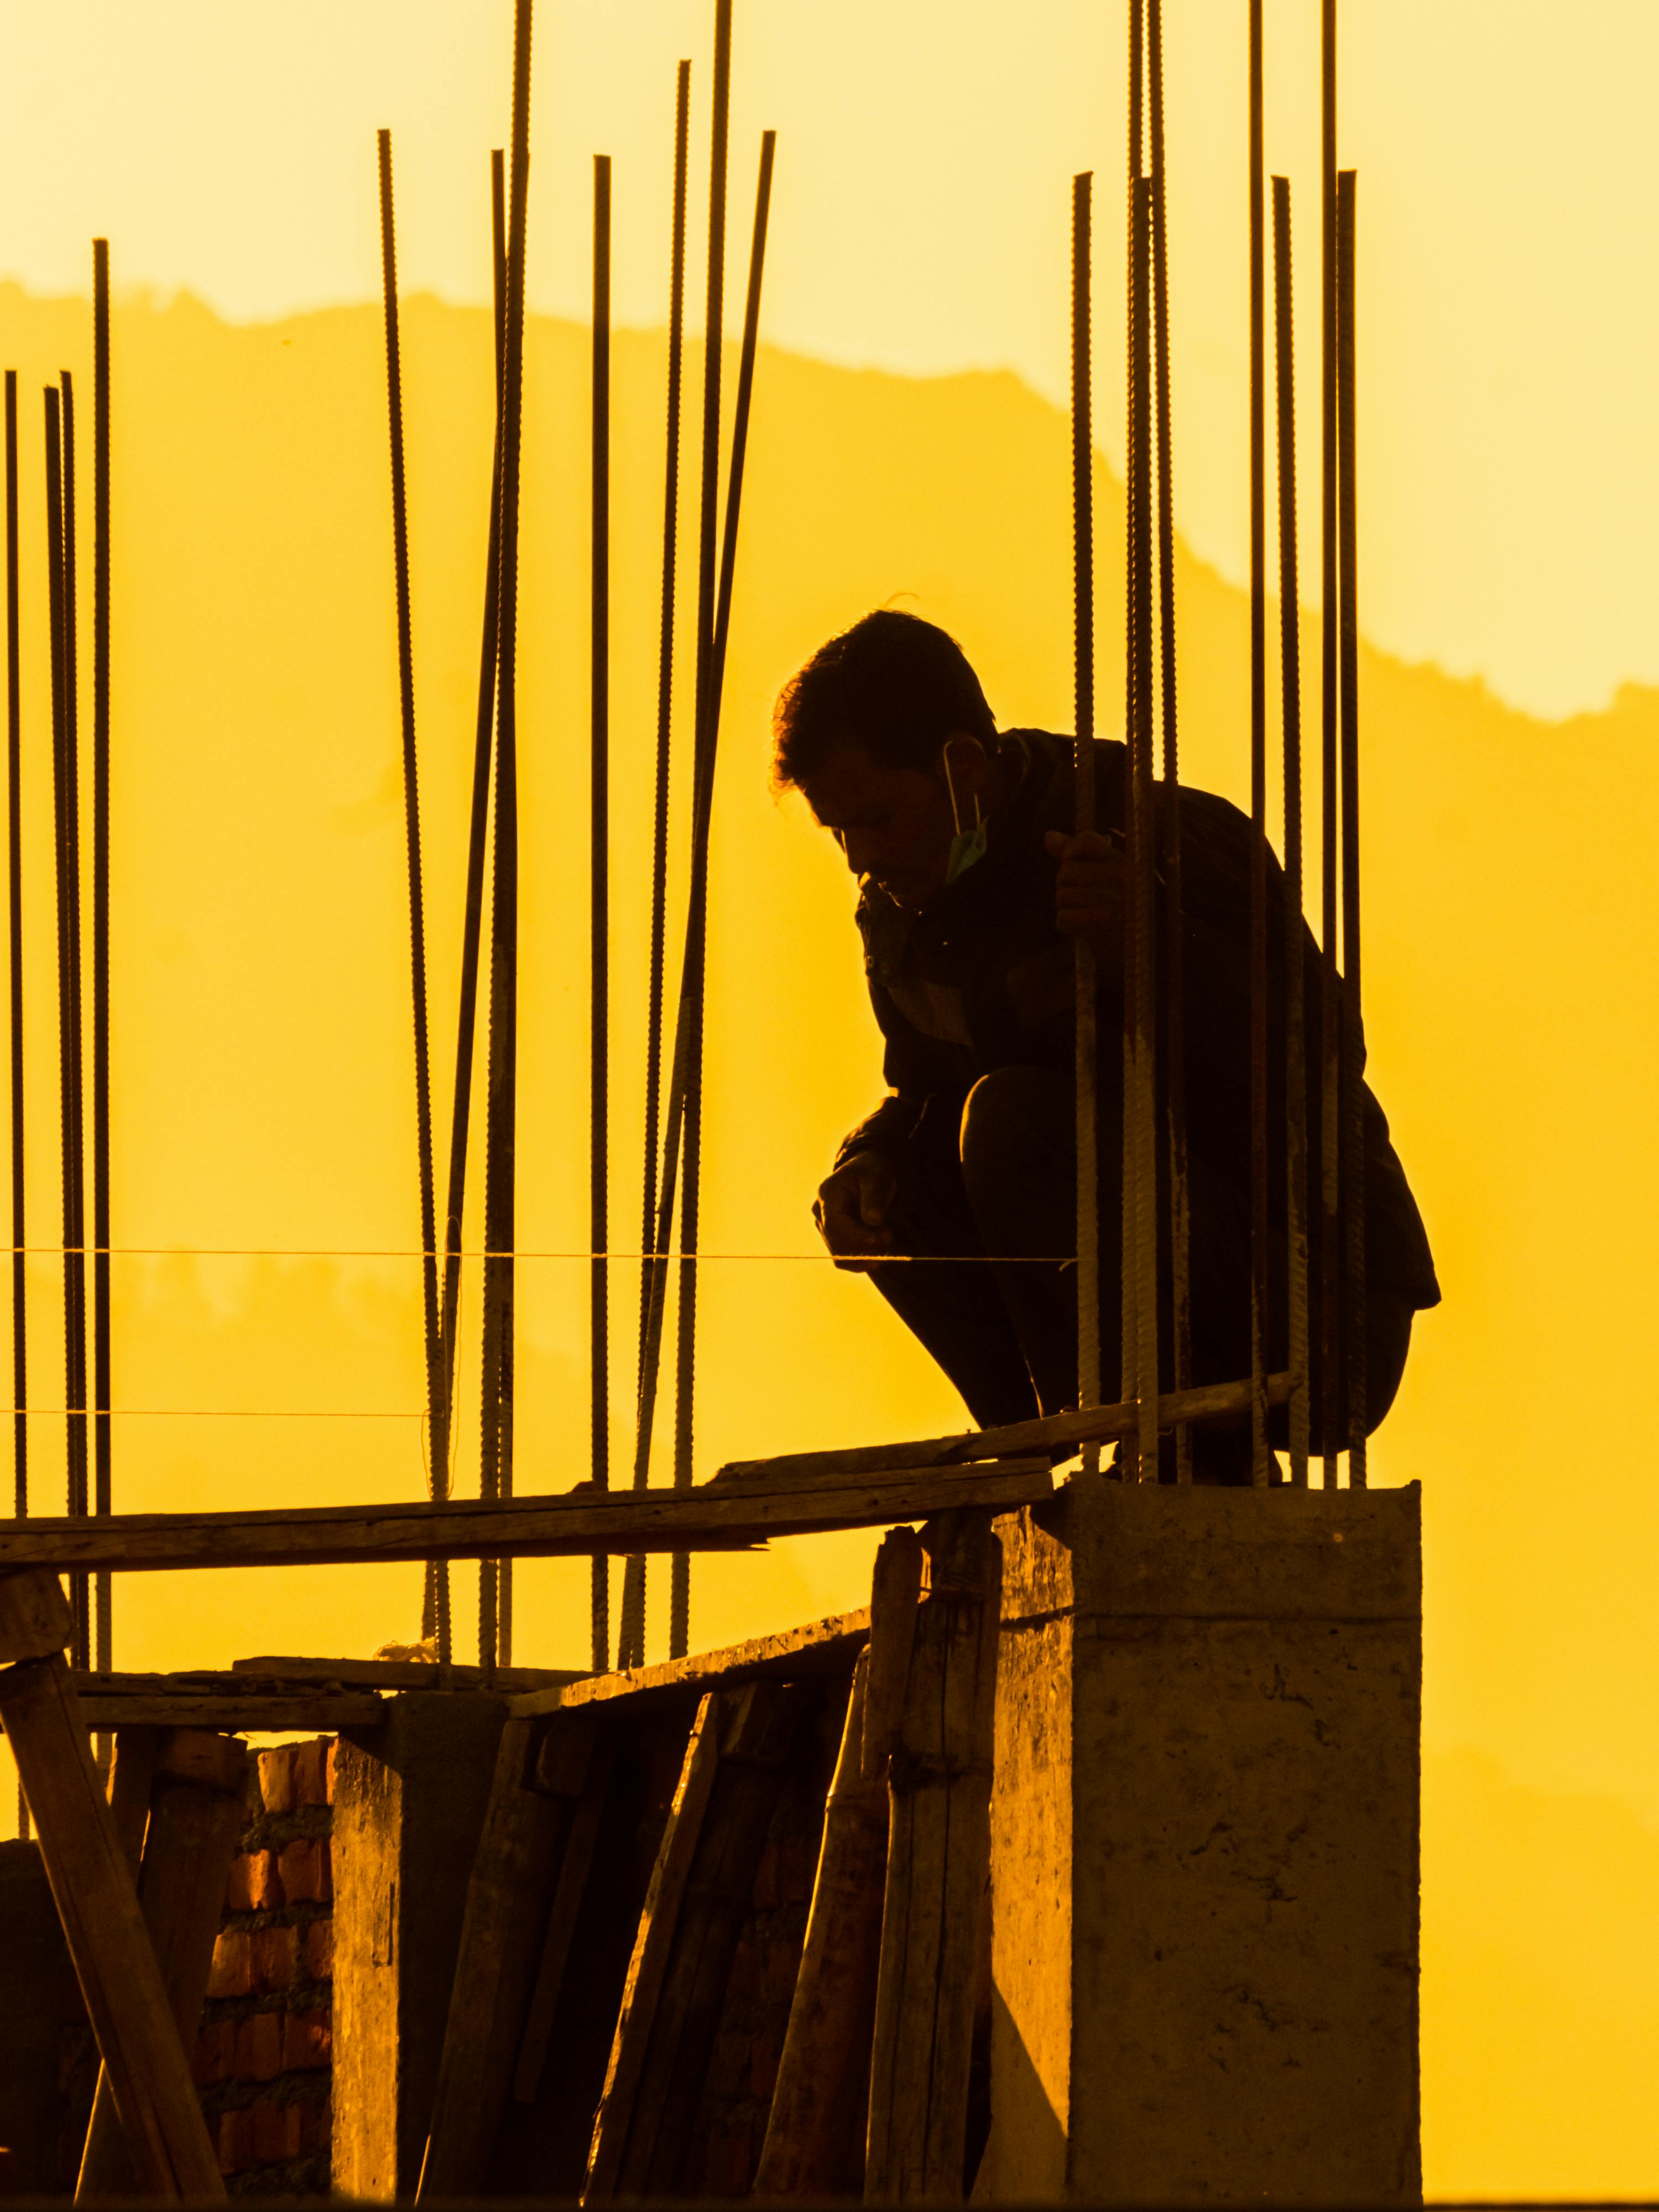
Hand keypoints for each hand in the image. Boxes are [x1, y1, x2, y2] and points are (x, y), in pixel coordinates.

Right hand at [813, 1150, 897, 1272]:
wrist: (865, 1174)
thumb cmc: (871, 1173)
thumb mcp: (878, 1177)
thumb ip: (875, 1197)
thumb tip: (873, 1220)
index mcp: (828, 1194)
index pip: (834, 1225)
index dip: (857, 1237)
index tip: (883, 1237)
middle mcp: (819, 1212)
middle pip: (837, 1244)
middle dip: (866, 1248)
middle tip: (890, 1238)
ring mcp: (822, 1227)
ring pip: (840, 1256)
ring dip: (866, 1257)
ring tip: (887, 1243)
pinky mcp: (831, 1239)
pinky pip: (844, 1259)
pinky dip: (863, 1260)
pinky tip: (879, 1252)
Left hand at [1045, 827, 1124, 956]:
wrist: (1144, 942)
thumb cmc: (1119, 902)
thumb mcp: (1103, 872)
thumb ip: (1074, 852)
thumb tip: (1048, 835)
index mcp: (1121, 860)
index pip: (1086, 841)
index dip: (1070, 849)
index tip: (1069, 859)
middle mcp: (1119, 876)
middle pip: (1067, 871)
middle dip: (1064, 884)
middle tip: (1078, 893)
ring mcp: (1113, 900)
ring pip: (1062, 895)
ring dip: (1065, 905)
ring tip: (1082, 909)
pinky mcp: (1104, 924)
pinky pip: (1064, 918)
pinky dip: (1067, 924)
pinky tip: (1081, 925)